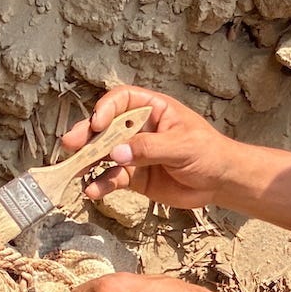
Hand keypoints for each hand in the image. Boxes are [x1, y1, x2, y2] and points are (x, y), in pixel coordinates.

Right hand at [60, 85, 236, 208]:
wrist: (220, 183)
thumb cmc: (208, 153)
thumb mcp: (182, 146)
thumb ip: (149, 149)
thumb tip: (116, 154)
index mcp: (152, 109)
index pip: (122, 100)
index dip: (106, 108)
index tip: (98, 124)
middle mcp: (139, 128)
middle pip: (106, 127)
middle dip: (87, 135)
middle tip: (70, 143)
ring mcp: (134, 153)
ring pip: (104, 153)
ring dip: (87, 161)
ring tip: (74, 170)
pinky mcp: (134, 176)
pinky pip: (112, 178)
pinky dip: (101, 184)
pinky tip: (93, 191)